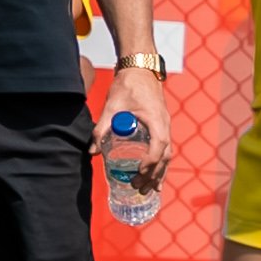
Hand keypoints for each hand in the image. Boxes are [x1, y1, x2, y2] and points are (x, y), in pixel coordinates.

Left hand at [98, 67, 172, 190]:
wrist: (140, 70)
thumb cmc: (128, 86)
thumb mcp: (112, 107)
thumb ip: (102, 129)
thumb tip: (92, 152)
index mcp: (157, 121)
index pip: (158, 147)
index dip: (150, 162)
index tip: (138, 173)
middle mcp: (166, 126)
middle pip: (166, 157)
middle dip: (154, 175)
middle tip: (139, 188)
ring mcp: (166, 127)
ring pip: (168, 156)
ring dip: (160, 173)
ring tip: (150, 190)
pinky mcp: (162, 127)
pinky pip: (165, 150)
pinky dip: (161, 165)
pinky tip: (155, 176)